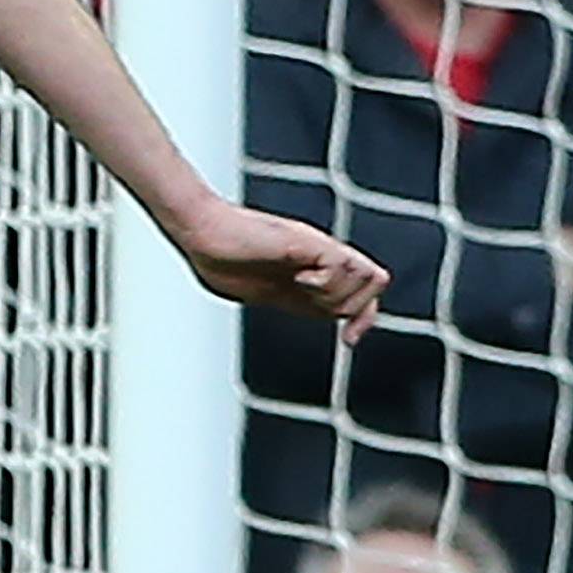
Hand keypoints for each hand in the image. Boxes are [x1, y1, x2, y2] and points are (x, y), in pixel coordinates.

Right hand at [168, 196, 387, 340]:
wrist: (204, 233)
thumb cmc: (221, 259)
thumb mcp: (267, 292)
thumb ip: (296, 302)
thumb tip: (317, 317)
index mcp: (314, 271)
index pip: (364, 293)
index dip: (364, 318)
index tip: (349, 340)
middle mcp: (322, 258)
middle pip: (368, 293)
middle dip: (344, 309)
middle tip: (311, 301)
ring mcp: (318, 248)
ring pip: (361, 282)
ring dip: (332, 293)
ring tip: (302, 284)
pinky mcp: (310, 242)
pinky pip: (343, 267)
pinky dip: (325, 281)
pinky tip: (299, 277)